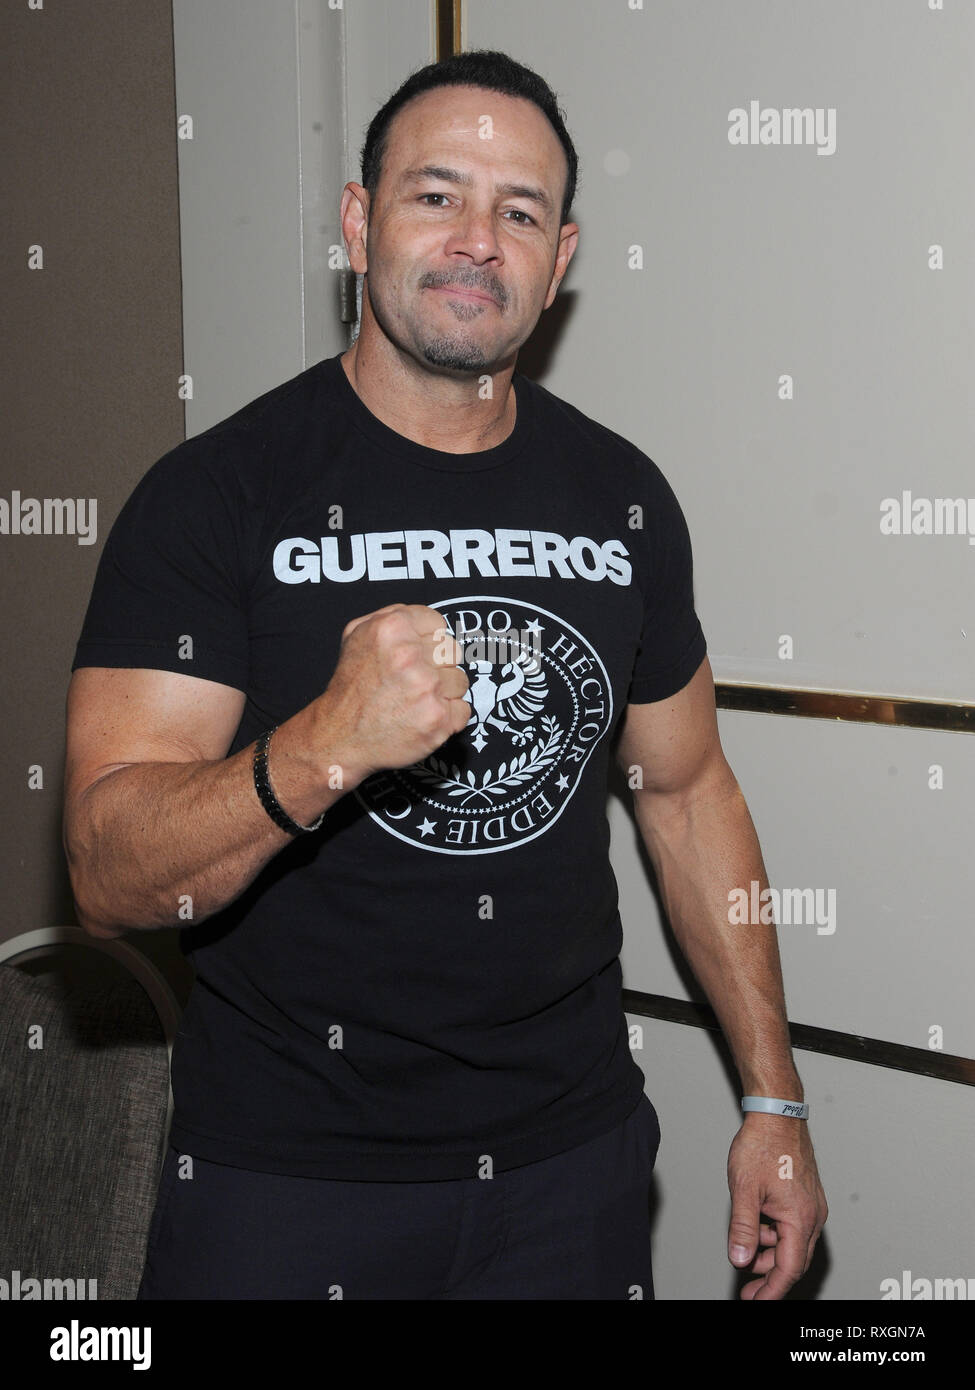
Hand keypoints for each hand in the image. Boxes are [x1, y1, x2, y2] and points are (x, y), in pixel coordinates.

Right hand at [318, 603, 469, 781]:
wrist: (340, 737)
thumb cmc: (351, 688)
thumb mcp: (356, 635)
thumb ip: (391, 616)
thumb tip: (425, 620)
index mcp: (392, 628)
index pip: (437, 624)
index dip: (427, 641)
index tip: (416, 655)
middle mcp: (409, 655)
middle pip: (452, 651)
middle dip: (437, 666)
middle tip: (412, 681)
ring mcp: (426, 688)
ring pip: (460, 681)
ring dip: (443, 693)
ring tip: (415, 701)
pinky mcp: (437, 719)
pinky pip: (463, 710)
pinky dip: (448, 717)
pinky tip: (423, 718)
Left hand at [727, 1113, 827, 1299]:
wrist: (777, 1113)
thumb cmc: (763, 1145)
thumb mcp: (744, 1190)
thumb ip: (743, 1228)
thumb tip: (741, 1259)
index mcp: (800, 1218)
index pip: (788, 1269)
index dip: (772, 1291)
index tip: (757, 1302)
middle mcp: (812, 1215)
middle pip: (793, 1260)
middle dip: (770, 1277)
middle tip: (749, 1289)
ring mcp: (812, 1205)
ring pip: (793, 1243)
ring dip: (771, 1252)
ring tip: (747, 1250)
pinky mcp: (806, 1195)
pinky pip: (794, 1225)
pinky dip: (775, 1233)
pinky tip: (757, 1225)